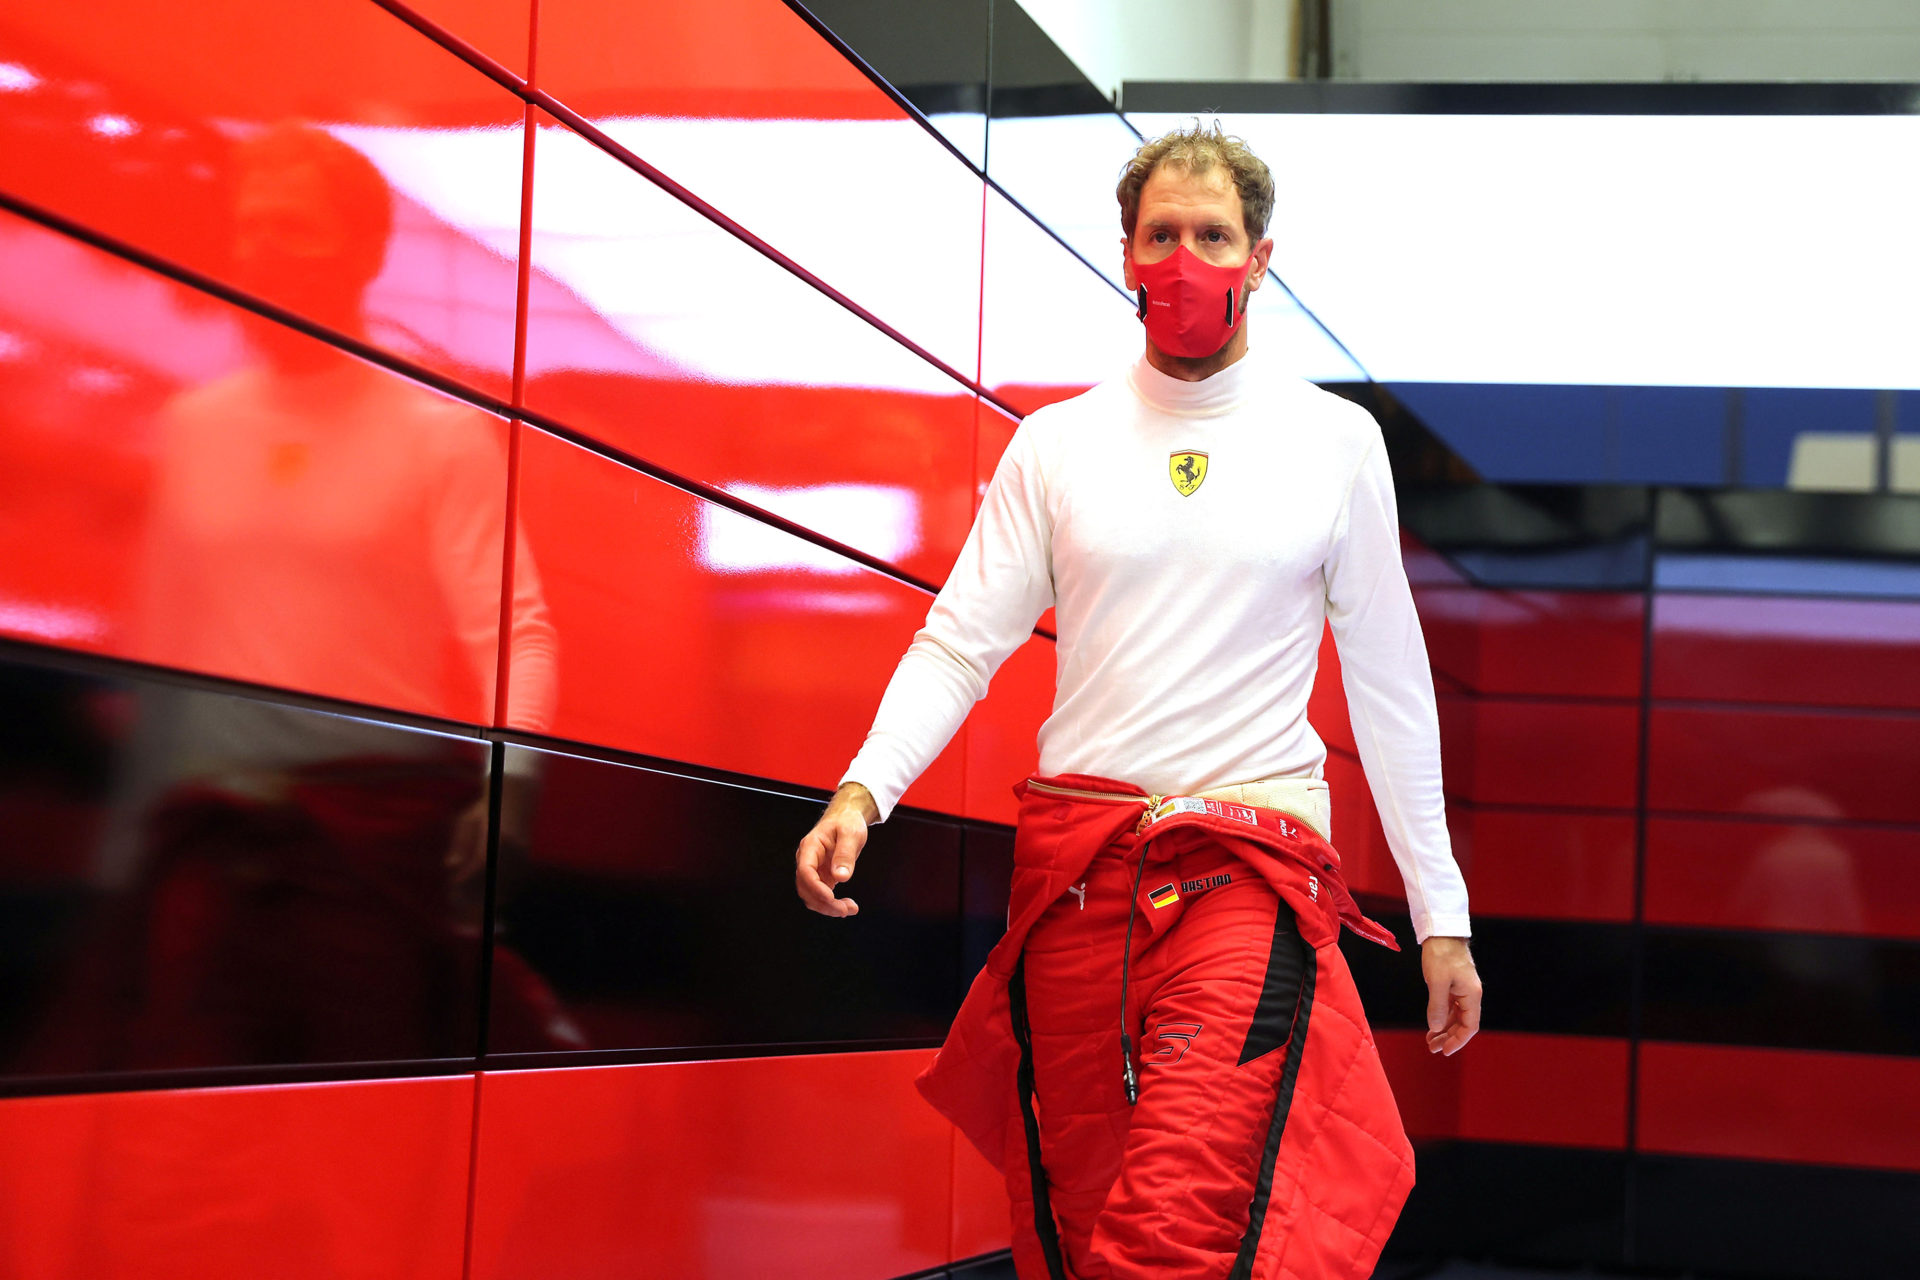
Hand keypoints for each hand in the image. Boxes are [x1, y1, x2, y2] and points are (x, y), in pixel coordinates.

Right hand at [794, 783, 878, 917]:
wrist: (846, 818)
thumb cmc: (847, 821)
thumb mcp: (850, 833)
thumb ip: (845, 854)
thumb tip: (841, 876)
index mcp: (810, 847)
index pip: (805, 871)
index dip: (815, 888)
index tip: (831, 898)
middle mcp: (807, 860)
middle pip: (806, 888)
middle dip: (824, 902)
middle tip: (845, 909)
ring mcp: (813, 869)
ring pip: (811, 896)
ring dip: (827, 907)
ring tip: (849, 909)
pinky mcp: (821, 876)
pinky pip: (820, 895)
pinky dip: (831, 904)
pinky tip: (845, 906)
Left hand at [1421, 936, 1481, 1055]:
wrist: (1441, 933)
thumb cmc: (1441, 954)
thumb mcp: (1437, 981)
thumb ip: (1437, 1006)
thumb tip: (1435, 1028)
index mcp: (1471, 995)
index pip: (1469, 1026)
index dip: (1458, 1040)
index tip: (1445, 1051)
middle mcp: (1470, 995)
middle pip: (1463, 1024)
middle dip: (1449, 1038)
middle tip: (1433, 1049)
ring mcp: (1462, 990)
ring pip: (1455, 1017)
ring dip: (1444, 1030)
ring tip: (1430, 1042)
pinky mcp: (1453, 986)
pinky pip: (1450, 1008)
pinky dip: (1441, 1018)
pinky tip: (1432, 1027)